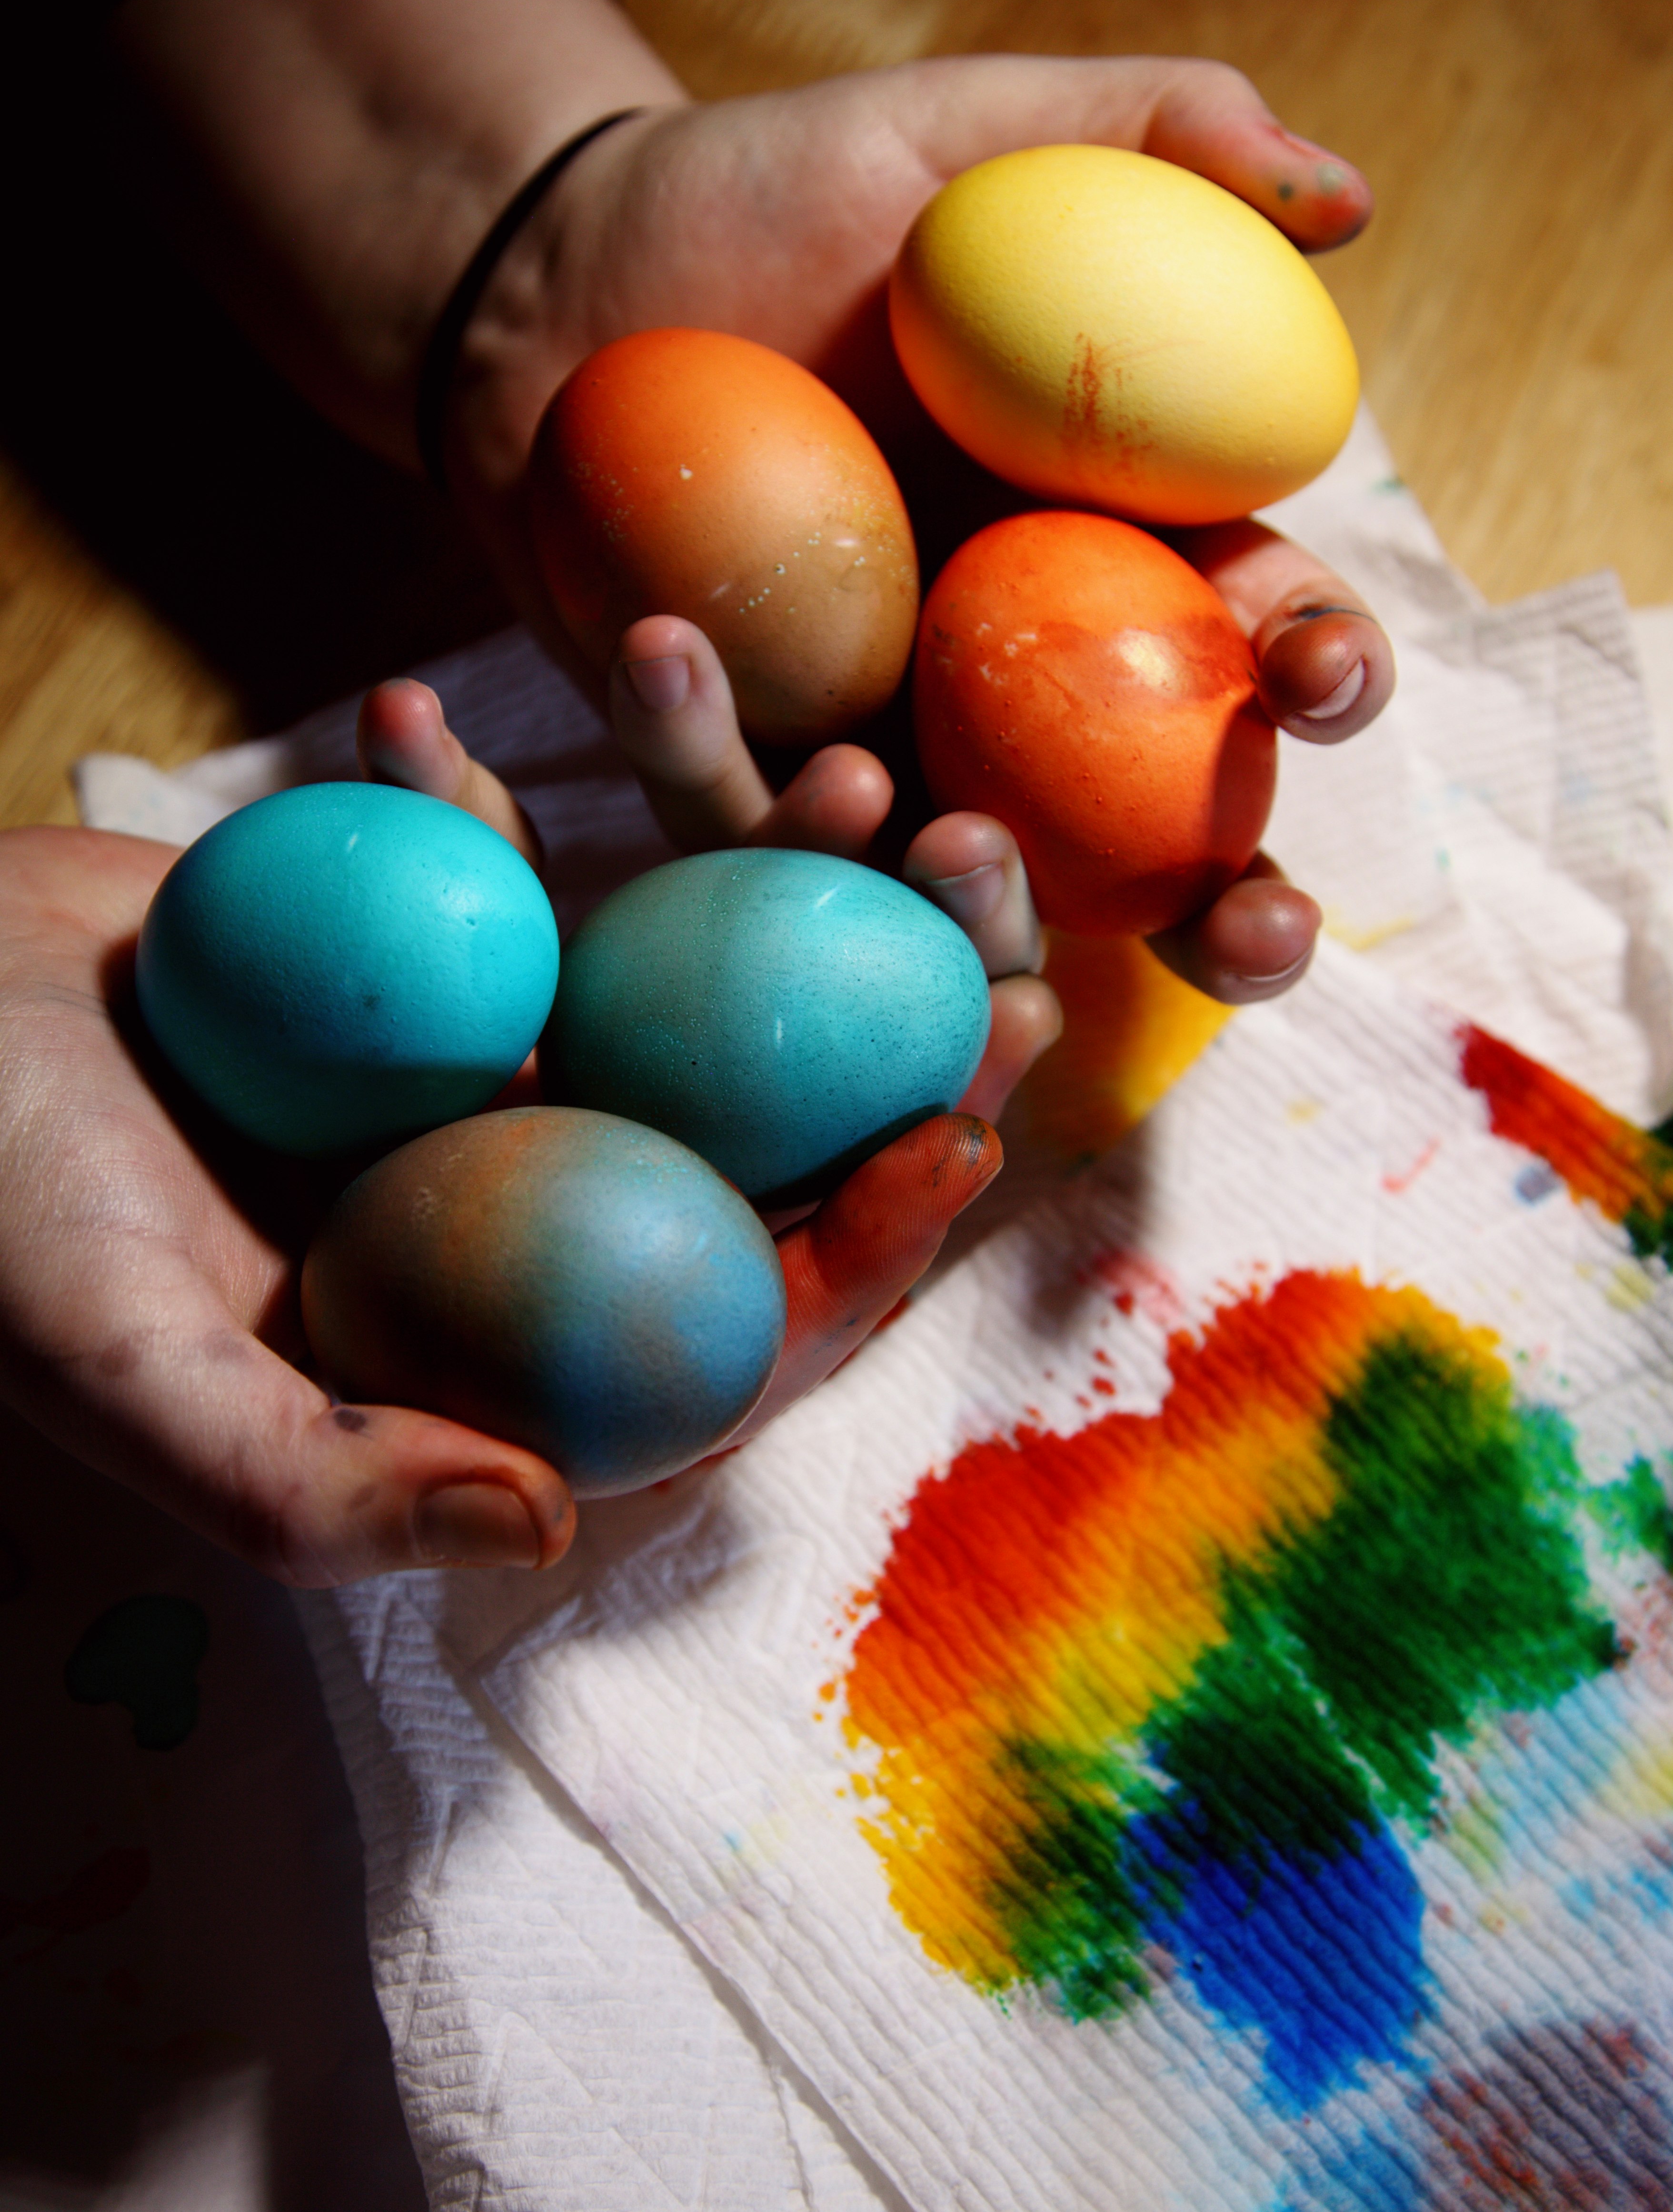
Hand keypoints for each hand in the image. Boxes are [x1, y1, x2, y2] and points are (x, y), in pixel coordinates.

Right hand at [0, 819, 1006, 1587]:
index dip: (850, 1255)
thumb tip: (547, 1524)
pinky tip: (668, 687)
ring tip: (863, 777)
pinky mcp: (445, 960)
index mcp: (489, 1360)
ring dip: (776, 886)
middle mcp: (520, 1226)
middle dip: (884, 1061)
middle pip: (748, 1155)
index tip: (946, 1142)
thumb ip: (318, 1484)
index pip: (714, 1335)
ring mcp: (491, 1084)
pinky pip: (552, 874)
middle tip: (1007, 957)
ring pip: (681, 994)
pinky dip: (591, 788)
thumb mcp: (126, 1372)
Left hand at [441, 56, 1391, 1004]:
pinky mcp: (730, 776)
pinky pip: (741, 824)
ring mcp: (880, 751)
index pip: (1260, 637)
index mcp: (1117, 557)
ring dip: (986, 906)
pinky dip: (729, 777)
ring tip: (958, 840)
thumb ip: (1161, 139)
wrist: (562, 267)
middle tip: (1263, 940)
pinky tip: (692, 673)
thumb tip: (1351, 200)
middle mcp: (1017, 691)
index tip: (1320, 679)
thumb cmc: (785, 196)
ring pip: (961, 891)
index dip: (1323, 671)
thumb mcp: (969, 140)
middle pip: (1162, 840)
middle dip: (1234, 912)